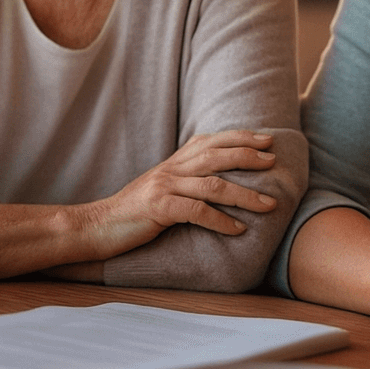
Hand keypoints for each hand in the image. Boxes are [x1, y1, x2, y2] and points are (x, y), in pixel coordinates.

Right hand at [79, 129, 278, 258]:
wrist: (96, 225)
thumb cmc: (134, 213)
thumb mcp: (161, 189)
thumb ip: (186, 180)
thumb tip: (219, 181)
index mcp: (174, 163)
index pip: (211, 141)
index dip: (240, 138)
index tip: (266, 141)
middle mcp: (171, 169)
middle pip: (216, 155)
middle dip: (248, 156)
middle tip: (273, 162)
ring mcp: (164, 187)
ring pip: (213, 185)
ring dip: (245, 195)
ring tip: (269, 204)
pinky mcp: (158, 208)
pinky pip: (197, 213)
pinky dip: (221, 221)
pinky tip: (238, 230)